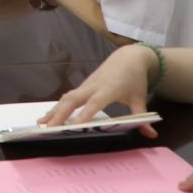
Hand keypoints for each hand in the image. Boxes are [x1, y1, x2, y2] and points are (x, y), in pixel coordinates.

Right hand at [42, 43, 159, 129]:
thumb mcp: (140, 99)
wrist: (128, 58)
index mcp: (108, 89)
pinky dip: (57, 107)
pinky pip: (67, 97)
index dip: (84, 115)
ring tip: (41, 124)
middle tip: (50, 128)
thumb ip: (142, 117)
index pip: (94, 104)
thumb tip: (151, 134)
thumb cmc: (134, 80)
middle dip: (60, 113)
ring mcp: (86, 85)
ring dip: (54, 110)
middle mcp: (93, 86)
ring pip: (66, 97)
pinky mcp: (82, 86)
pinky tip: (47, 117)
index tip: (74, 127)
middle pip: (73, 99)